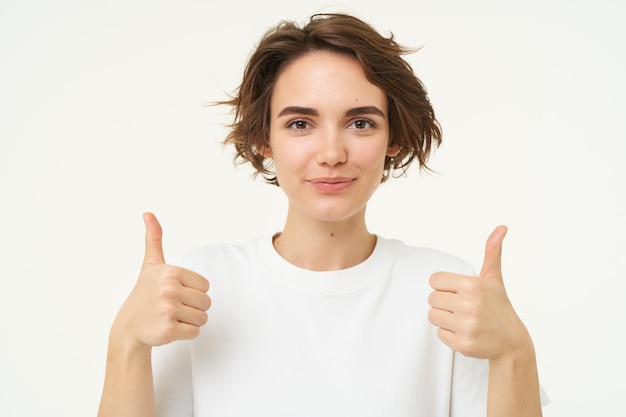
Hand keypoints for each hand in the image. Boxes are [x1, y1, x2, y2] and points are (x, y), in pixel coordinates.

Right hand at [110, 212, 210, 347]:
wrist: (128, 328)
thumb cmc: (144, 295)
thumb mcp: (150, 265)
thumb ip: (153, 239)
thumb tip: (148, 213)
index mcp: (170, 272)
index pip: (205, 286)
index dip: (193, 292)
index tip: (175, 293)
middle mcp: (169, 289)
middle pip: (206, 302)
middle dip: (193, 308)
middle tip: (173, 308)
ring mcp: (168, 309)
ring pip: (202, 318)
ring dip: (190, 322)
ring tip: (171, 318)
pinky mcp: (168, 329)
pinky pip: (195, 332)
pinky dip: (186, 334)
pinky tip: (169, 329)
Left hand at [427, 226, 529, 360]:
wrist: (512, 341)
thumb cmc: (499, 306)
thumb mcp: (494, 278)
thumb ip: (492, 252)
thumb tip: (501, 227)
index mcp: (472, 285)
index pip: (434, 281)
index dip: (444, 287)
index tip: (458, 292)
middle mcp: (468, 304)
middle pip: (431, 299)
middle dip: (444, 303)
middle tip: (462, 308)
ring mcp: (466, 326)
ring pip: (432, 316)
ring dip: (444, 319)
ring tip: (463, 320)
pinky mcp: (463, 344)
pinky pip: (439, 334)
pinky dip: (450, 335)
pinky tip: (466, 332)